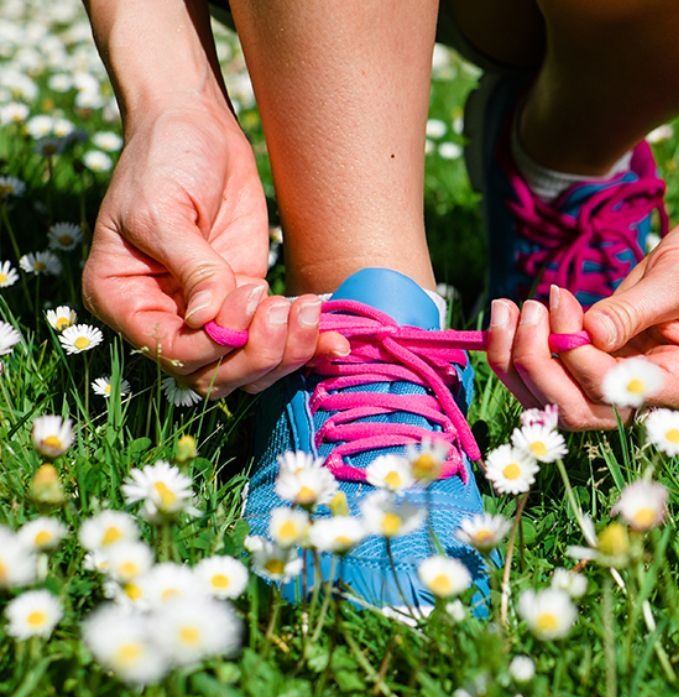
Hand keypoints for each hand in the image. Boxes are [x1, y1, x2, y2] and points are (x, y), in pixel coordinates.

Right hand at [82, 93, 344, 397]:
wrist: (194, 124)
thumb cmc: (162, 159)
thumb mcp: (164, 211)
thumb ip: (191, 266)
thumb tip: (209, 319)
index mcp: (124, 302)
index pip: (173, 353)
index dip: (216, 343)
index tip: (247, 296)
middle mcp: (165, 318)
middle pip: (215, 374)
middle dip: (258, 352)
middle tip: (283, 306)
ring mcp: (210, 313)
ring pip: (250, 368)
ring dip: (287, 351)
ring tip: (307, 308)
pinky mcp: (248, 301)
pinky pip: (277, 340)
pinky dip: (308, 346)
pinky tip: (337, 341)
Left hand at [487, 215, 678, 429]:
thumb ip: (632, 310)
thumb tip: (587, 333)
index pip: (618, 393)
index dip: (578, 358)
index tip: (561, 302)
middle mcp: (658, 400)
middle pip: (581, 410)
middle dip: (540, 366)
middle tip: (528, 308)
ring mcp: (630, 388)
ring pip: (560, 402)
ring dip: (521, 363)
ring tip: (509, 309)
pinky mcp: (608, 369)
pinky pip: (558, 379)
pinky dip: (526, 354)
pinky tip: (511, 317)